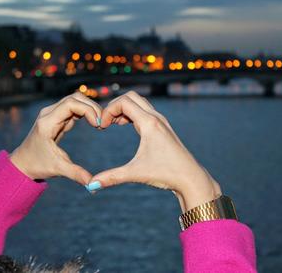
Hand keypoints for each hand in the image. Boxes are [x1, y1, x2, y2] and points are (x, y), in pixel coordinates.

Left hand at [10, 92, 101, 184]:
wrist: (22, 163)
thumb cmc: (37, 165)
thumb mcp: (57, 168)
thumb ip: (75, 173)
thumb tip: (92, 184)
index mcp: (47, 122)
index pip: (71, 104)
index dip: (88, 110)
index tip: (98, 125)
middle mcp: (48, 114)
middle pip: (75, 98)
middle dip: (92, 107)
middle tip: (103, 123)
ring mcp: (52, 114)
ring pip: (75, 100)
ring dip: (89, 109)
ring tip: (100, 124)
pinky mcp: (56, 117)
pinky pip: (73, 108)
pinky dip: (85, 112)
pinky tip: (94, 124)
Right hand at [88, 91, 221, 211]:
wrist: (191, 178)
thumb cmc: (167, 174)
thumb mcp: (135, 173)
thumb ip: (111, 177)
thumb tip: (91, 186)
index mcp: (149, 123)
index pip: (123, 102)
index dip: (107, 111)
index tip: (101, 127)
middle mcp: (156, 117)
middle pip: (130, 96)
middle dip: (114, 106)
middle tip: (104, 123)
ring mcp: (161, 121)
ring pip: (138, 102)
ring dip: (123, 108)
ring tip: (111, 124)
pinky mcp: (163, 126)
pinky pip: (144, 110)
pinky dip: (131, 113)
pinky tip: (123, 125)